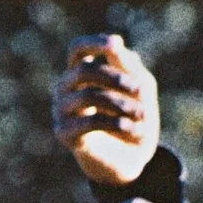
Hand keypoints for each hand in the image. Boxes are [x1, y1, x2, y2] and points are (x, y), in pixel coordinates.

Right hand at [52, 34, 157, 186]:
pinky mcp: (64, 133)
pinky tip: (132, 129)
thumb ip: (128, 65)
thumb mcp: (141, 88)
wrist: (132, 160)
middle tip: (140, 89)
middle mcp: (66, 89)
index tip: (114, 45)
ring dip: (121, 103)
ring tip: (141, 115)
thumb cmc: (135, 118)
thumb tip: (114, 42)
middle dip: (115, 77)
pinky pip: (88, 122)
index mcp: (82, 73)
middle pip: (84, 71)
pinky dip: (116, 123)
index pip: (77, 48)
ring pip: (87, 96)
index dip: (93, 43)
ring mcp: (61, 111)